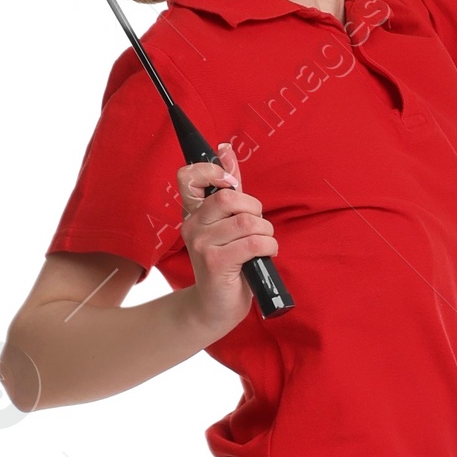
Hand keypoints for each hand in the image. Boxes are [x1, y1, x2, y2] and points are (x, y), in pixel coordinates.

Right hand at [176, 144, 277, 338]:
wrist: (217, 306)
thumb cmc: (228, 264)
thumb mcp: (228, 224)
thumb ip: (228, 188)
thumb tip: (226, 150)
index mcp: (193, 213)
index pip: (188, 176)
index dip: (212, 171)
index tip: (231, 183)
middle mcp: (192, 226)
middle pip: (228, 197)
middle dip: (255, 208)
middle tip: (258, 225)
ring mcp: (201, 244)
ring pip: (246, 221)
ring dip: (266, 233)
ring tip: (263, 244)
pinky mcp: (215, 262)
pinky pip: (252, 243)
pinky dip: (268, 247)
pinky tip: (265, 255)